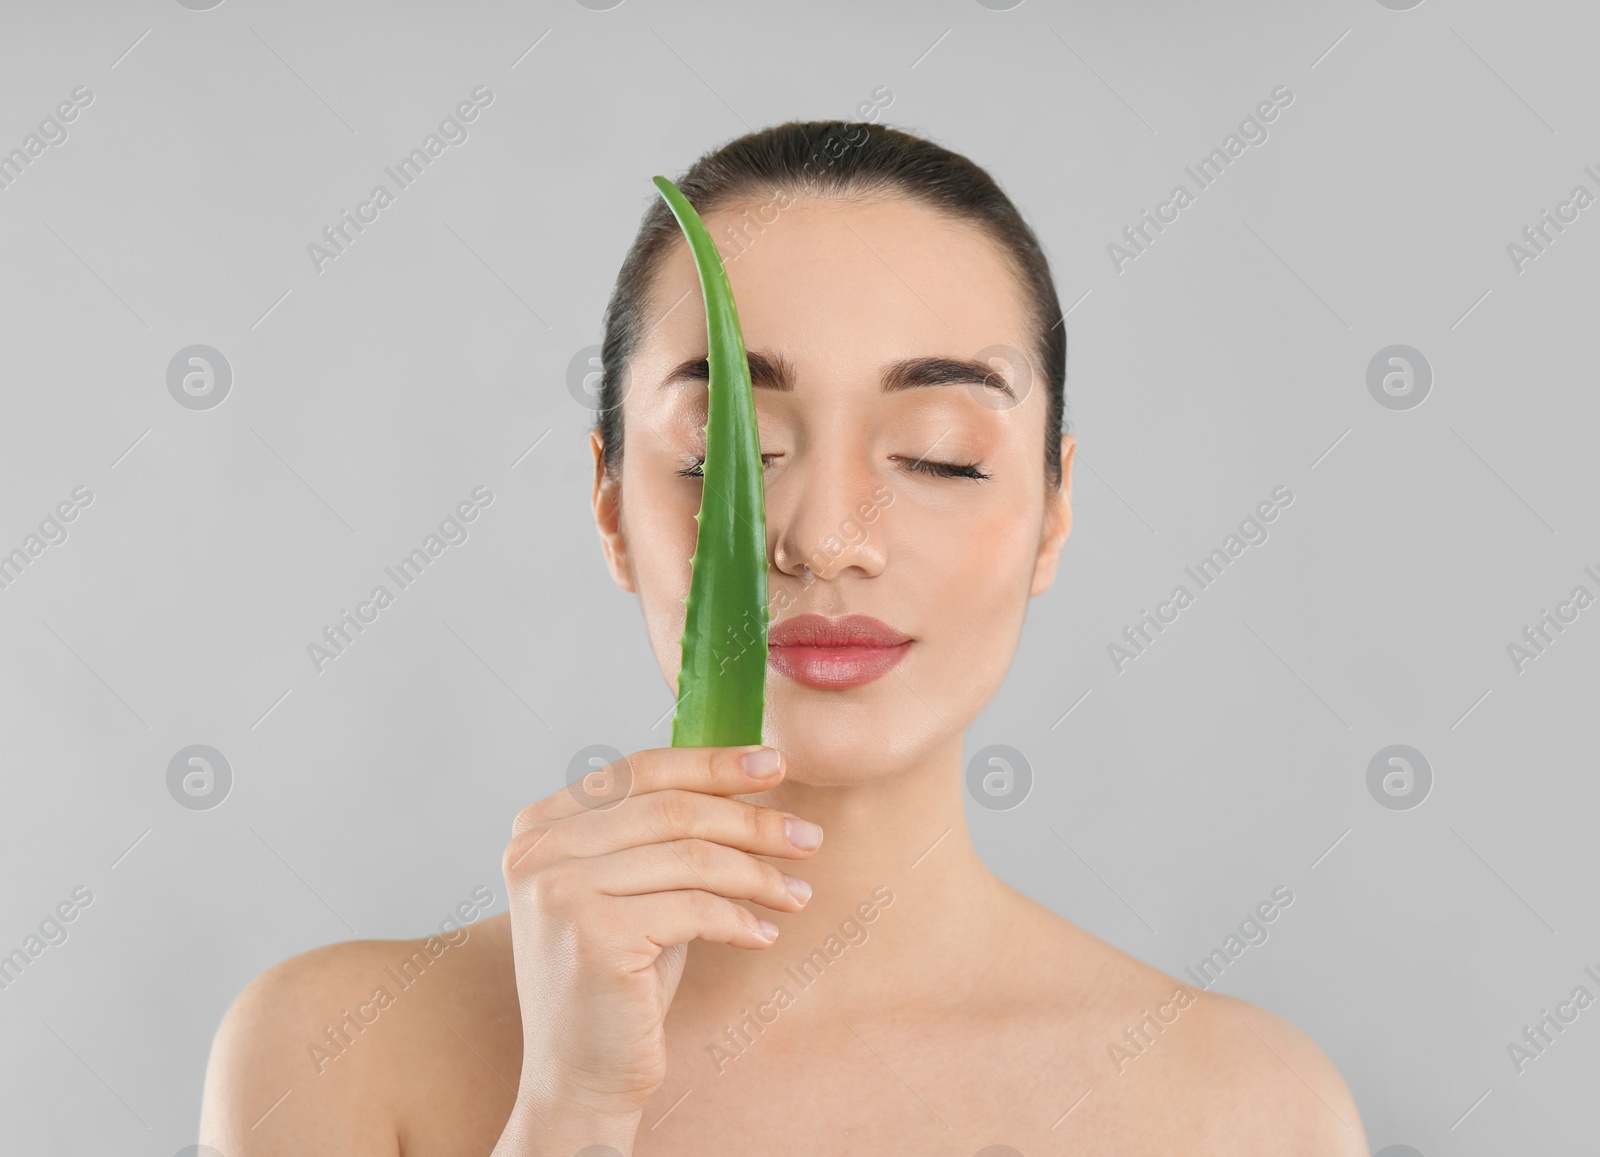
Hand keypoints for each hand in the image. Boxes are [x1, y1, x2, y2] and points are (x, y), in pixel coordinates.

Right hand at [496, 744, 820, 1135]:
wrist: (579, 1073)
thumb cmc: (617, 975)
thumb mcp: (633, 887)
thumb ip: (663, 833)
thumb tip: (750, 774)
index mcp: (541, 825)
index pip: (641, 772)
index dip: (713, 764)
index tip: (775, 765)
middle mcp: (539, 851)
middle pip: (673, 811)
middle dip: (752, 822)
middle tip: (807, 838)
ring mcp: (560, 891)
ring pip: (692, 859)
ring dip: (758, 874)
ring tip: (797, 892)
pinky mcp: (595, 936)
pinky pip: (696, 910)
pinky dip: (740, 921)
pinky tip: (763, 934)